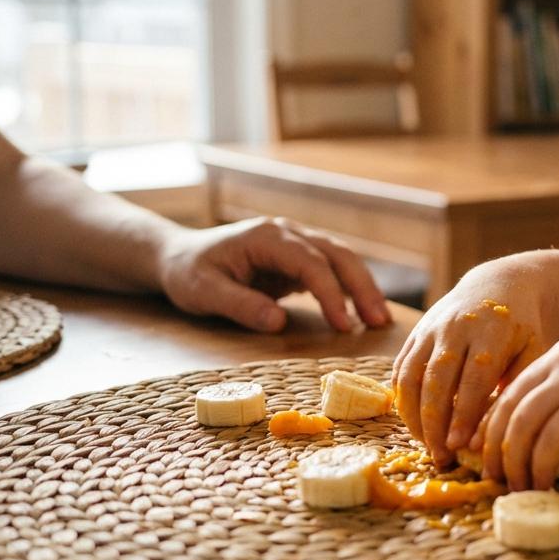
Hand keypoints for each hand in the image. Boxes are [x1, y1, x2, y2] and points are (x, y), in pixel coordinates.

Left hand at [158, 216, 389, 332]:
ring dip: (363, 287)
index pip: (310, 262)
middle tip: (379, 321)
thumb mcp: (202, 292)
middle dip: (362, 287)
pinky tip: (363, 311)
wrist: (179, 256)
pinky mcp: (298, 259)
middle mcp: (287, 233)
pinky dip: (351, 289)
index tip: (343, 326)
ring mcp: (295, 243)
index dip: (330, 293)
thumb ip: (239, 305)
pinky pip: (332, 270)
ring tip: (380, 319)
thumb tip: (278, 323)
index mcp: (266, 236)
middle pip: (337, 254)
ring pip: (341, 258)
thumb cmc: (188, 272)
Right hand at [391, 280, 553, 465]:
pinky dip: (402, 398)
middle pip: (437, 381)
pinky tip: (414, 422)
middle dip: (435, 423)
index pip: (473, 380)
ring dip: (413, 415)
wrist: (498, 285)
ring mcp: (430, 329)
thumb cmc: (520, 327)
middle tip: (440, 456)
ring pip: (411, 376)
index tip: (458, 446)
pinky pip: (400, 369)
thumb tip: (490, 431)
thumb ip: (515, 385)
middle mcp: (455, 328)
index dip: (463, 415)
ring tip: (425, 443)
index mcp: (490, 332)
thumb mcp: (532, 350)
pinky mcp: (415, 333)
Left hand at [481, 334, 558, 490]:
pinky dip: (540, 467)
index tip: (490, 452)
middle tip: (493, 477)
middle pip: (508, 407)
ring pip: (522, 426)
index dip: (495, 424)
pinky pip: (549, 442)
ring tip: (516, 488)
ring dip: (514, 462)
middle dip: (494, 447)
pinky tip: (544, 484)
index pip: (512, 389)